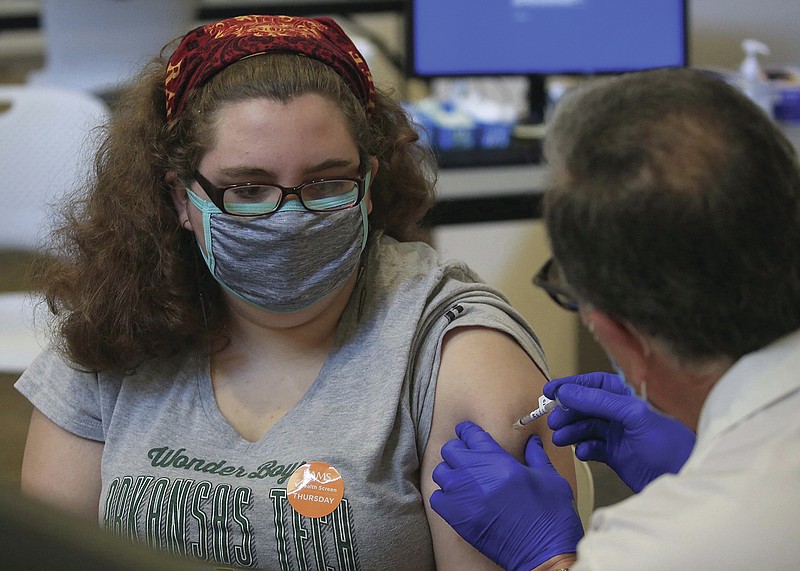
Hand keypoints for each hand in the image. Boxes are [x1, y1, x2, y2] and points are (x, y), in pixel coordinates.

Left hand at [430, 421, 583, 570]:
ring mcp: (464, 497)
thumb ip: (536, 456)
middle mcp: (477, 475)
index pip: (471, 435)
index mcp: (499, 461)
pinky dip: (444, 497)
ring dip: (450, 474)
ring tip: (462, 481)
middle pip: (451, 450)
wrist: (544, 554)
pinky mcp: (457, 519)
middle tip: (467, 459)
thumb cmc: (550, 517)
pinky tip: (457, 501)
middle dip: (458, 451)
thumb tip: (532, 442)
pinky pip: (437, 499)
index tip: (467, 434)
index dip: (468, 432)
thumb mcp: (550, 478)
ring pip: (441, 473)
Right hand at [545, 373, 695, 491]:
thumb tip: (568, 392)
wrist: (683, 478)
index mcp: (626, 399)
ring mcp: (617, 436)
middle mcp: (620, 415)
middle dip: (568, 412)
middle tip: (555, 421)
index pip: (594, 384)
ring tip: (562, 439)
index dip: (572, 386)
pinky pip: (592, 448)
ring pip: (586, 428)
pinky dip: (585, 450)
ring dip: (572, 432)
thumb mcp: (633, 417)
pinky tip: (584, 453)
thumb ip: (599, 402)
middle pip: (585, 407)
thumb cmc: (668, 445)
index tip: (551, 391)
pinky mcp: (615, 456)